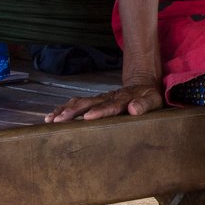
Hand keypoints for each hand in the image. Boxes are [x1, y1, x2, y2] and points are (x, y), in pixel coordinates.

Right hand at [44, 83, 164, 122]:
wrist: (142, 84)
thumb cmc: (149, 97)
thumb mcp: (153, 100)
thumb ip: (144, 105)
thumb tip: (133, 109)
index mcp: (122, 99)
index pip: (110, 106)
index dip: (99, 111)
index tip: (88, 117)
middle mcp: (107, 97)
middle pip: (88, 103)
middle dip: (73, 111)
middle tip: (60, 120)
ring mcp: (99, 98)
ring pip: (79, 102)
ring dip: (64, 110)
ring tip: (51, 119)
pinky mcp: (94, 101)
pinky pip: (76, 104)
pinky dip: (63, 109)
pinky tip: (51, 117)